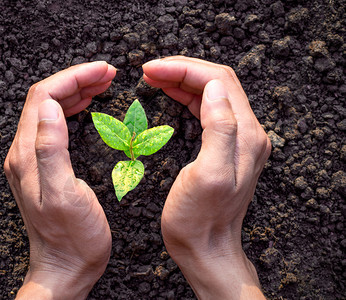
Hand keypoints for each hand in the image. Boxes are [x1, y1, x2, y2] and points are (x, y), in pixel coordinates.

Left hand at [4, 61, 115, 298]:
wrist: (65, 267)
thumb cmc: (72, 239)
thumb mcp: (64, 195)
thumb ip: (51, 150)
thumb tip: (50, 108)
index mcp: (28, 155)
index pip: (44, 98)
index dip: (74, 77)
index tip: (104, 71)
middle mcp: (24, 153)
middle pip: (45, 100)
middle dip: (77, 80)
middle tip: (108, 74)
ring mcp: (32, 160)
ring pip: (50, 111)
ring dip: (75, 92)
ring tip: (102, 84)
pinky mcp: (42, 167)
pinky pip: (54, 126)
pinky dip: (73, 109)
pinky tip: (88, 108)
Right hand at [143, 56, 270, 298]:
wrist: (206, 248)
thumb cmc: (199, 219)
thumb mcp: (209, 176)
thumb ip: (219, 129)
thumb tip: (214, 88)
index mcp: (244, 135)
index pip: (218, 81)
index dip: (183, 69)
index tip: (151, 70)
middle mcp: (247, 132)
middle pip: (216, 82)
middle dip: (182, 69)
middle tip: (148, 70)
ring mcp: (238, 139)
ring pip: (211, 93)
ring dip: (182, 80)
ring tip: (154, 77)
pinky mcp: (225, 147)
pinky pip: (207, 109)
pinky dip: (186, 96)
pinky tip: (169, 93)